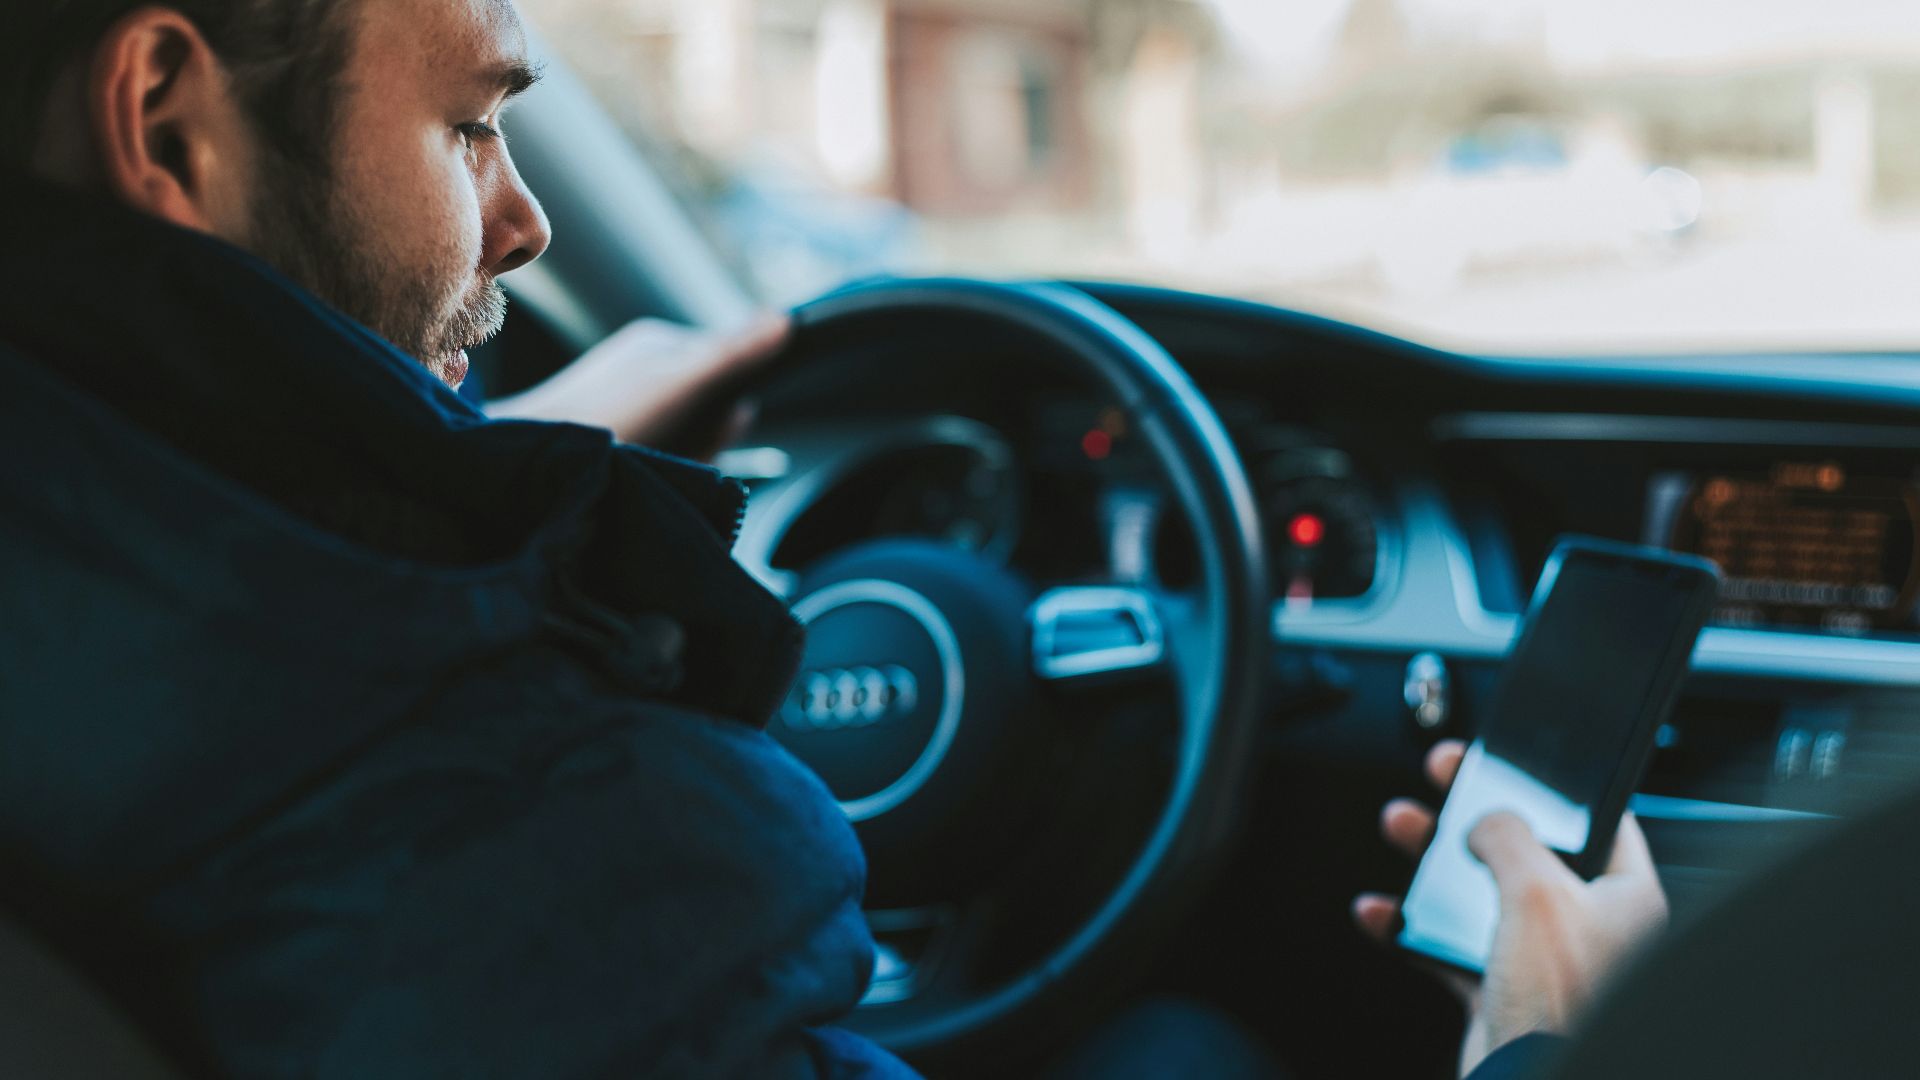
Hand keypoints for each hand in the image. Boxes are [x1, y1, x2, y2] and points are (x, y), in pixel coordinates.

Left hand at [490, 315, 790, 459]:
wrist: (529, 464)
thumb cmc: (606, 420)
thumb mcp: (681, 385)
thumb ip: (733, 353)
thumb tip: (785, 320)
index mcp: (659, 345)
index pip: (728, 367)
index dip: (732, 409)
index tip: (716, 426)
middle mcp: (641, 369)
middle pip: (708, 408)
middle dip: (706, 439)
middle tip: (678, 452)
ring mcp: (623, 403)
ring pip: (683, 437)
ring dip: (682, 459)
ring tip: (652, 463)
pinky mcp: (607, 437)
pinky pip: (655, 454)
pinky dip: (656, 469)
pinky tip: (636, 472)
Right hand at [1352, 740, 1668, 1076]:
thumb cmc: (1560, 1003)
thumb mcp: (1538, 892)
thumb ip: (1509, 837)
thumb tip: (1487, 819)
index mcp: (1624, 896)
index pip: (1598, 820)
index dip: (1551, 785)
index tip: (1513, 759)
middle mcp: (1587, 924)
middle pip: (1525, 847)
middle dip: (1474, 812)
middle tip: (1445, 777)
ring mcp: (1540, 956)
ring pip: (1479, 889)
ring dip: (1433, 859)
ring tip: (1401, 826)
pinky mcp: (1499, 987)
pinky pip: (1446, 944)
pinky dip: (1410, 925)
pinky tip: (1382, 911)